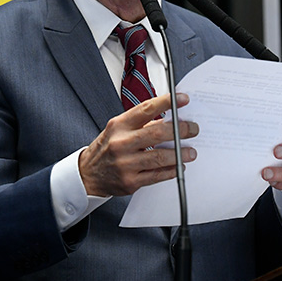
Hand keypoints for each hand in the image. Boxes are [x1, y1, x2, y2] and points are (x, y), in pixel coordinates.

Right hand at [78, 93, 198, 196]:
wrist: (88, 174)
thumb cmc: (107, 148)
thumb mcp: (117, 130)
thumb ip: (140, 123)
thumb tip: (169, 119)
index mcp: (119, 126)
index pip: (146, 109)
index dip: (167, 102)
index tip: (183, 99)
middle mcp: (121, 143)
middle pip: (157, 133)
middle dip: (180, 130)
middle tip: (193, 129)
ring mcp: (126, 164)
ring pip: (160, 157)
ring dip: (180, 153)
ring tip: (191, 152)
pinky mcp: (131, 181)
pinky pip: (157, 175)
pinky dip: (171, 171)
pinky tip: (179, 166)